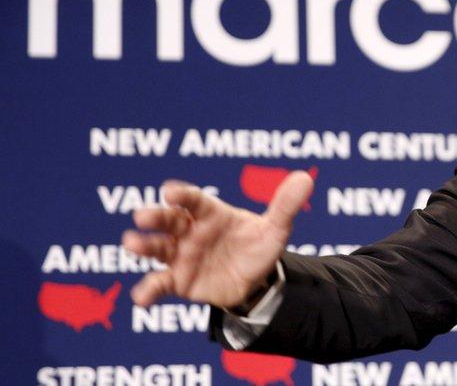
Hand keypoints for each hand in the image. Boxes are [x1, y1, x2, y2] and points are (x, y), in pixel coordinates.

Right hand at [121, 171, 313, 308]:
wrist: (255, 281)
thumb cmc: (258, 246)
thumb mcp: (274, 229)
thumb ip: (285, 206)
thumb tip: (305, 179)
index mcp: (211, 213)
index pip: (194, 200)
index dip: (182, 195)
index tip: (170, 191)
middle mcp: (190, 231)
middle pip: (169, 220)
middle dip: (155, 217)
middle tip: (142, 216)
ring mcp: (181, 255)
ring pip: (157, 248)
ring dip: (143, 246)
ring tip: (131, 243)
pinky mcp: (178, 280)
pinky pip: (159, 284)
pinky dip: (148, 290)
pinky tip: (141, 298)